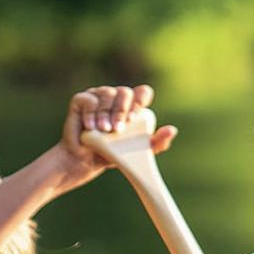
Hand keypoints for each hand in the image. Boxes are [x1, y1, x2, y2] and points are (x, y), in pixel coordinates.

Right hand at [56, 83, 177, 188]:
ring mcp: (98, 96)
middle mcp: (115, 97)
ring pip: (107, 94)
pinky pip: (89, 100)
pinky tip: (91, 126)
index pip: (142, 92)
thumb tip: (172, 130)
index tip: (133, 119)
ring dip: (106, 113)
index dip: (140, 102)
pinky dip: (91, 113)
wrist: (85, 161)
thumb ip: (156, 143)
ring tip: (104, 130)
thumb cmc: (112, 153)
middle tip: (118, 129)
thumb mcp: (137, 151)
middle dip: (122, 110)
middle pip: (125, 92)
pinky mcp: (81, 100)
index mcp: (131, 105)